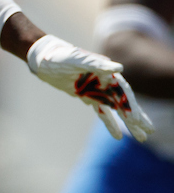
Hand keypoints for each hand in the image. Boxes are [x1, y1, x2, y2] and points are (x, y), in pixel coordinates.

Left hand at [27, 34, 153, 142]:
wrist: (44, 58)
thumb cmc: (60, 56)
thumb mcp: (77, 59)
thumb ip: (97, 64)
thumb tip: (119, 68)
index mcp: (106, 73)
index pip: (123, 92)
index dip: (130, 106)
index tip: (137, 119)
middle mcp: (105, 82)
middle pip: (123, 102)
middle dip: (136, 117)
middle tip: (148, 131)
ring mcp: (96, 90)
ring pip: (116, 109)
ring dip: (128, 122)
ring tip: (142, 136)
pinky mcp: (86, 95)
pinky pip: (101, 111)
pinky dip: (109, 122)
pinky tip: (117, 136)